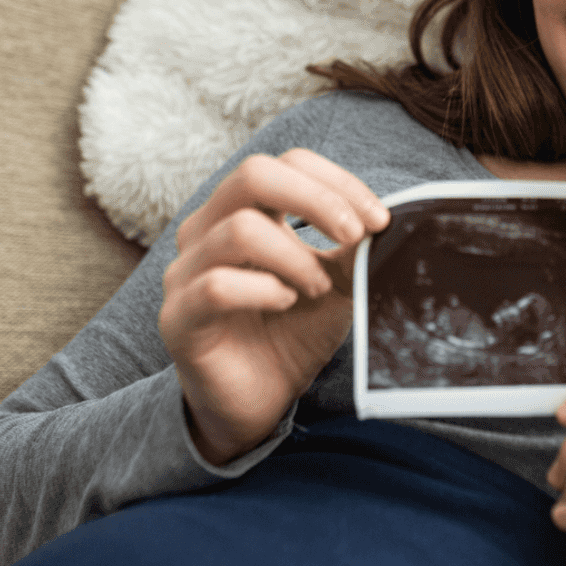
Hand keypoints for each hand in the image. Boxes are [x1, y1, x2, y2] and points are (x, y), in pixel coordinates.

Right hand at [158, 149, 388, 465]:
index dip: (337, 182)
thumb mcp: (335, 283)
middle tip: (355, 235)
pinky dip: (263, 290)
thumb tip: (387, 218)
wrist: (259, 402)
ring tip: (318, 289)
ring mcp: (186, 271)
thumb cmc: (292, 333)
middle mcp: (207, 230)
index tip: (378, 220)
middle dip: (317, 200)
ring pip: (239, 229)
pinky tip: (286, 303)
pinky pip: (216, 286)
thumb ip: (352, 248)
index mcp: (245, 210)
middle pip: (254, 174)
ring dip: (296, 257)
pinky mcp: (178, 317)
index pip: (288, 163)